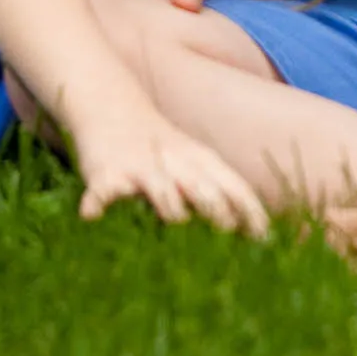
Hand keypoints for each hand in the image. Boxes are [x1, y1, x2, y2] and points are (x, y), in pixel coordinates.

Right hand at [70, 106, 270, 236]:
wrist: (111, 107)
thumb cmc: (161, 148)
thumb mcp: (195, 160)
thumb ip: (221, 191)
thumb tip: (259, 236)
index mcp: (202, 162)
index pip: (234, 189)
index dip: (252, 216)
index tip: (265, 243)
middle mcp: (175, 165)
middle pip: (205, 192)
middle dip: (218, 217)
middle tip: (225, 248)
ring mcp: (140, 169)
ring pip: (162, 193)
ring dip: (172, 213)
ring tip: (174, 228)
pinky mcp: (105, 175)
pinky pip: (102, 193)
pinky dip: (96, 206)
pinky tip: (92, 219)